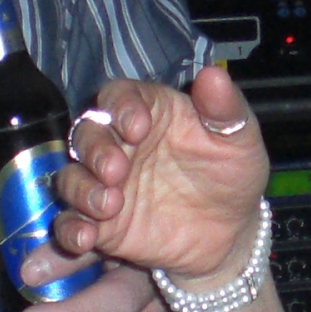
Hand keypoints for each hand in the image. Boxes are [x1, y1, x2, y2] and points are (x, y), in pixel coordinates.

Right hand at [51, 66, 268, 282]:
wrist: (231, 233)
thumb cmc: (231, 174)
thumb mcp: (239, 140)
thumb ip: (224, 109)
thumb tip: (214, 74)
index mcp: (148, 113)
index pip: (119, 96)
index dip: (121, 107)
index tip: (138, 127)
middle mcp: (119, 145)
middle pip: (86, 133)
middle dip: (95, 149)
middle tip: (116, 170)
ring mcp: (106, 185)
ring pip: (73, 177)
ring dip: (82, 189)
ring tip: (109, 205)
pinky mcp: (101, 224)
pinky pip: (71, 223)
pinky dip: (71, 230)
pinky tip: (87, 238)